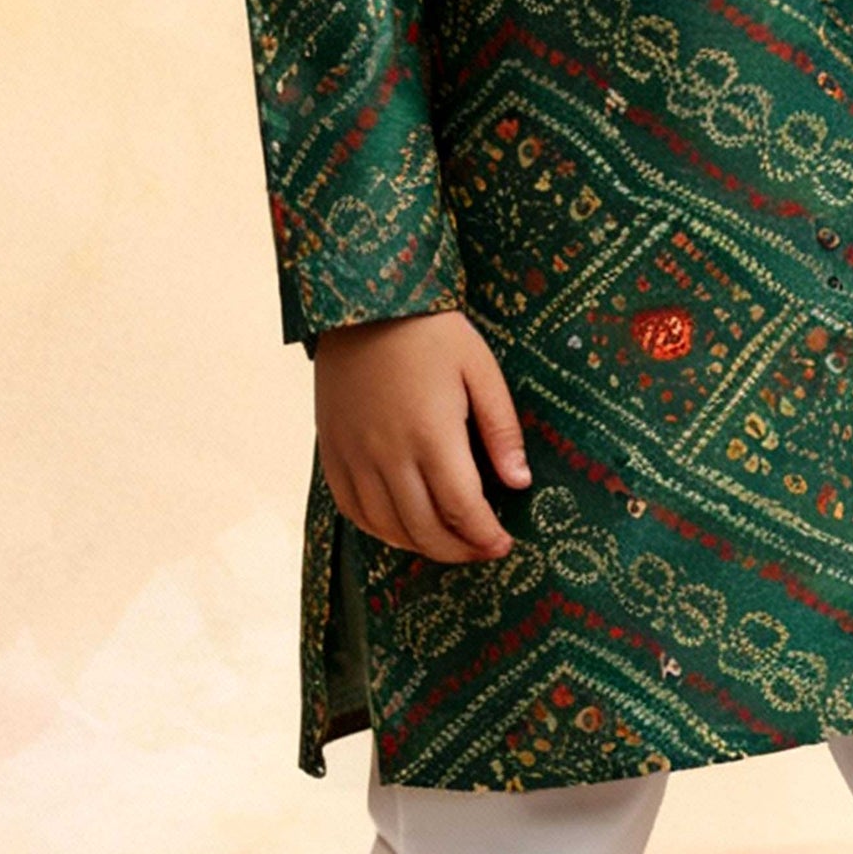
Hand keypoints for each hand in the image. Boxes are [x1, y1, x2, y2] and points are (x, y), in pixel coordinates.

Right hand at [314, 310, 531, 562]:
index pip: (463, 509)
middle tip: (481, 549)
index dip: (485, 536)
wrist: (363, 303)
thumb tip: (520, 482)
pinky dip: (379, 530)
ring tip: (447, 543)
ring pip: (387, 527)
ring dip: (421, 546)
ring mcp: (355, 457)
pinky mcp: (333, 451)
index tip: (504, 544)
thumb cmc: (431, 333)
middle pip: (425, 529)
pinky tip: (402, 528)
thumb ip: (501, 429)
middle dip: (459, 550)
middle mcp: (389, 455)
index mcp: (432, 435)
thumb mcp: (480, 369)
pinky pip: (352, 510)